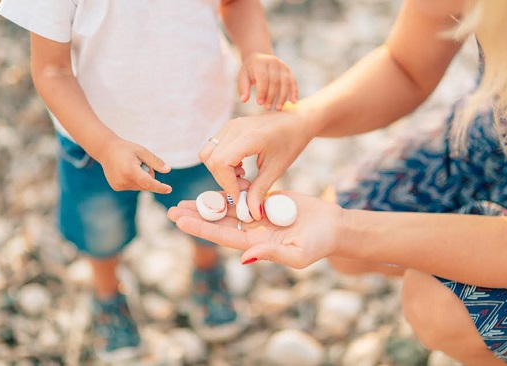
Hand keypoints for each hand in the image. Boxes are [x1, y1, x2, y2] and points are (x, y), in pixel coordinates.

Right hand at [95, 135, 171, 192]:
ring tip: (131, 166)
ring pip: (140, 187)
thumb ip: (155, 162)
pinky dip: (134, 180)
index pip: (148, 183)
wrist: (106, 150)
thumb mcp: (142, 151)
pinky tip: (126, 171)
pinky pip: (133, 187)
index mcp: (130, 171)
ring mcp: (119, 185)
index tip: (169, 189)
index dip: (160, 187)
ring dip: (141, 179)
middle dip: (149, 176)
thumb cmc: (126, 149)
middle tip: (140, 163)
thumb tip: (168, 170)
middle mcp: (124, 180)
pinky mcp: (117, 187)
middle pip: (146, 185)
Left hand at [167, 191, 344, 268]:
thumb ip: (273, 255)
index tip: (180, 221)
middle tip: (172, 209)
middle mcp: (253, 231)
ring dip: (207, 202)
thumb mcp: (298, 254)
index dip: (201, 228)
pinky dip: (229, 187)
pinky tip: (212, 181)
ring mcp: (259, 216)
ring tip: (184, 199)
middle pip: (218, 222)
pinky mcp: (266, 202)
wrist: (334, 227)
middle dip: (196, 216)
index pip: (223, 235)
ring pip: (227, 207)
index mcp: (257, 244)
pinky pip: (244, 193)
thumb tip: (246, 257)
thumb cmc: (320, 244)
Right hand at [200, 110, 312, 218]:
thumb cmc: (291, 141)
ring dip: (220, 171)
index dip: (227, 184)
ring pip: (208, 154)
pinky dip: (221, 163)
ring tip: (242, 177)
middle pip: (211, 159)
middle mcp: (235, 128)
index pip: (221, 162)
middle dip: (223, 180)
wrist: (296, 121)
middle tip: (244, 187)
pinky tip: (240, 167)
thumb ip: (261, 190)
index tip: (240, 197)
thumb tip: (252, 214)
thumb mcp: (277, 168)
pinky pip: (213, 148)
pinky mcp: (229, 127)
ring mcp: (230, 125)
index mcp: (249, 136)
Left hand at [238, 53, 297, 110]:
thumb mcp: (243, 76)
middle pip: (275, 81)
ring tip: (278, 108)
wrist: (259, 58)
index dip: (262, 91)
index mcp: (261, 63)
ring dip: (283, 96)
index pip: (263, 78)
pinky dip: (294, 92)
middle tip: (267, 108)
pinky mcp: (289, 71)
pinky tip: (293, 102)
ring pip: (286, 82)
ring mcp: (283, 66)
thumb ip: (243, 88)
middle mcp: (273, 62)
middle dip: (272, 96)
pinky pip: (293, 82)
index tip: (259, 103)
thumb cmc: (250, 71)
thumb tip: (244, 100)